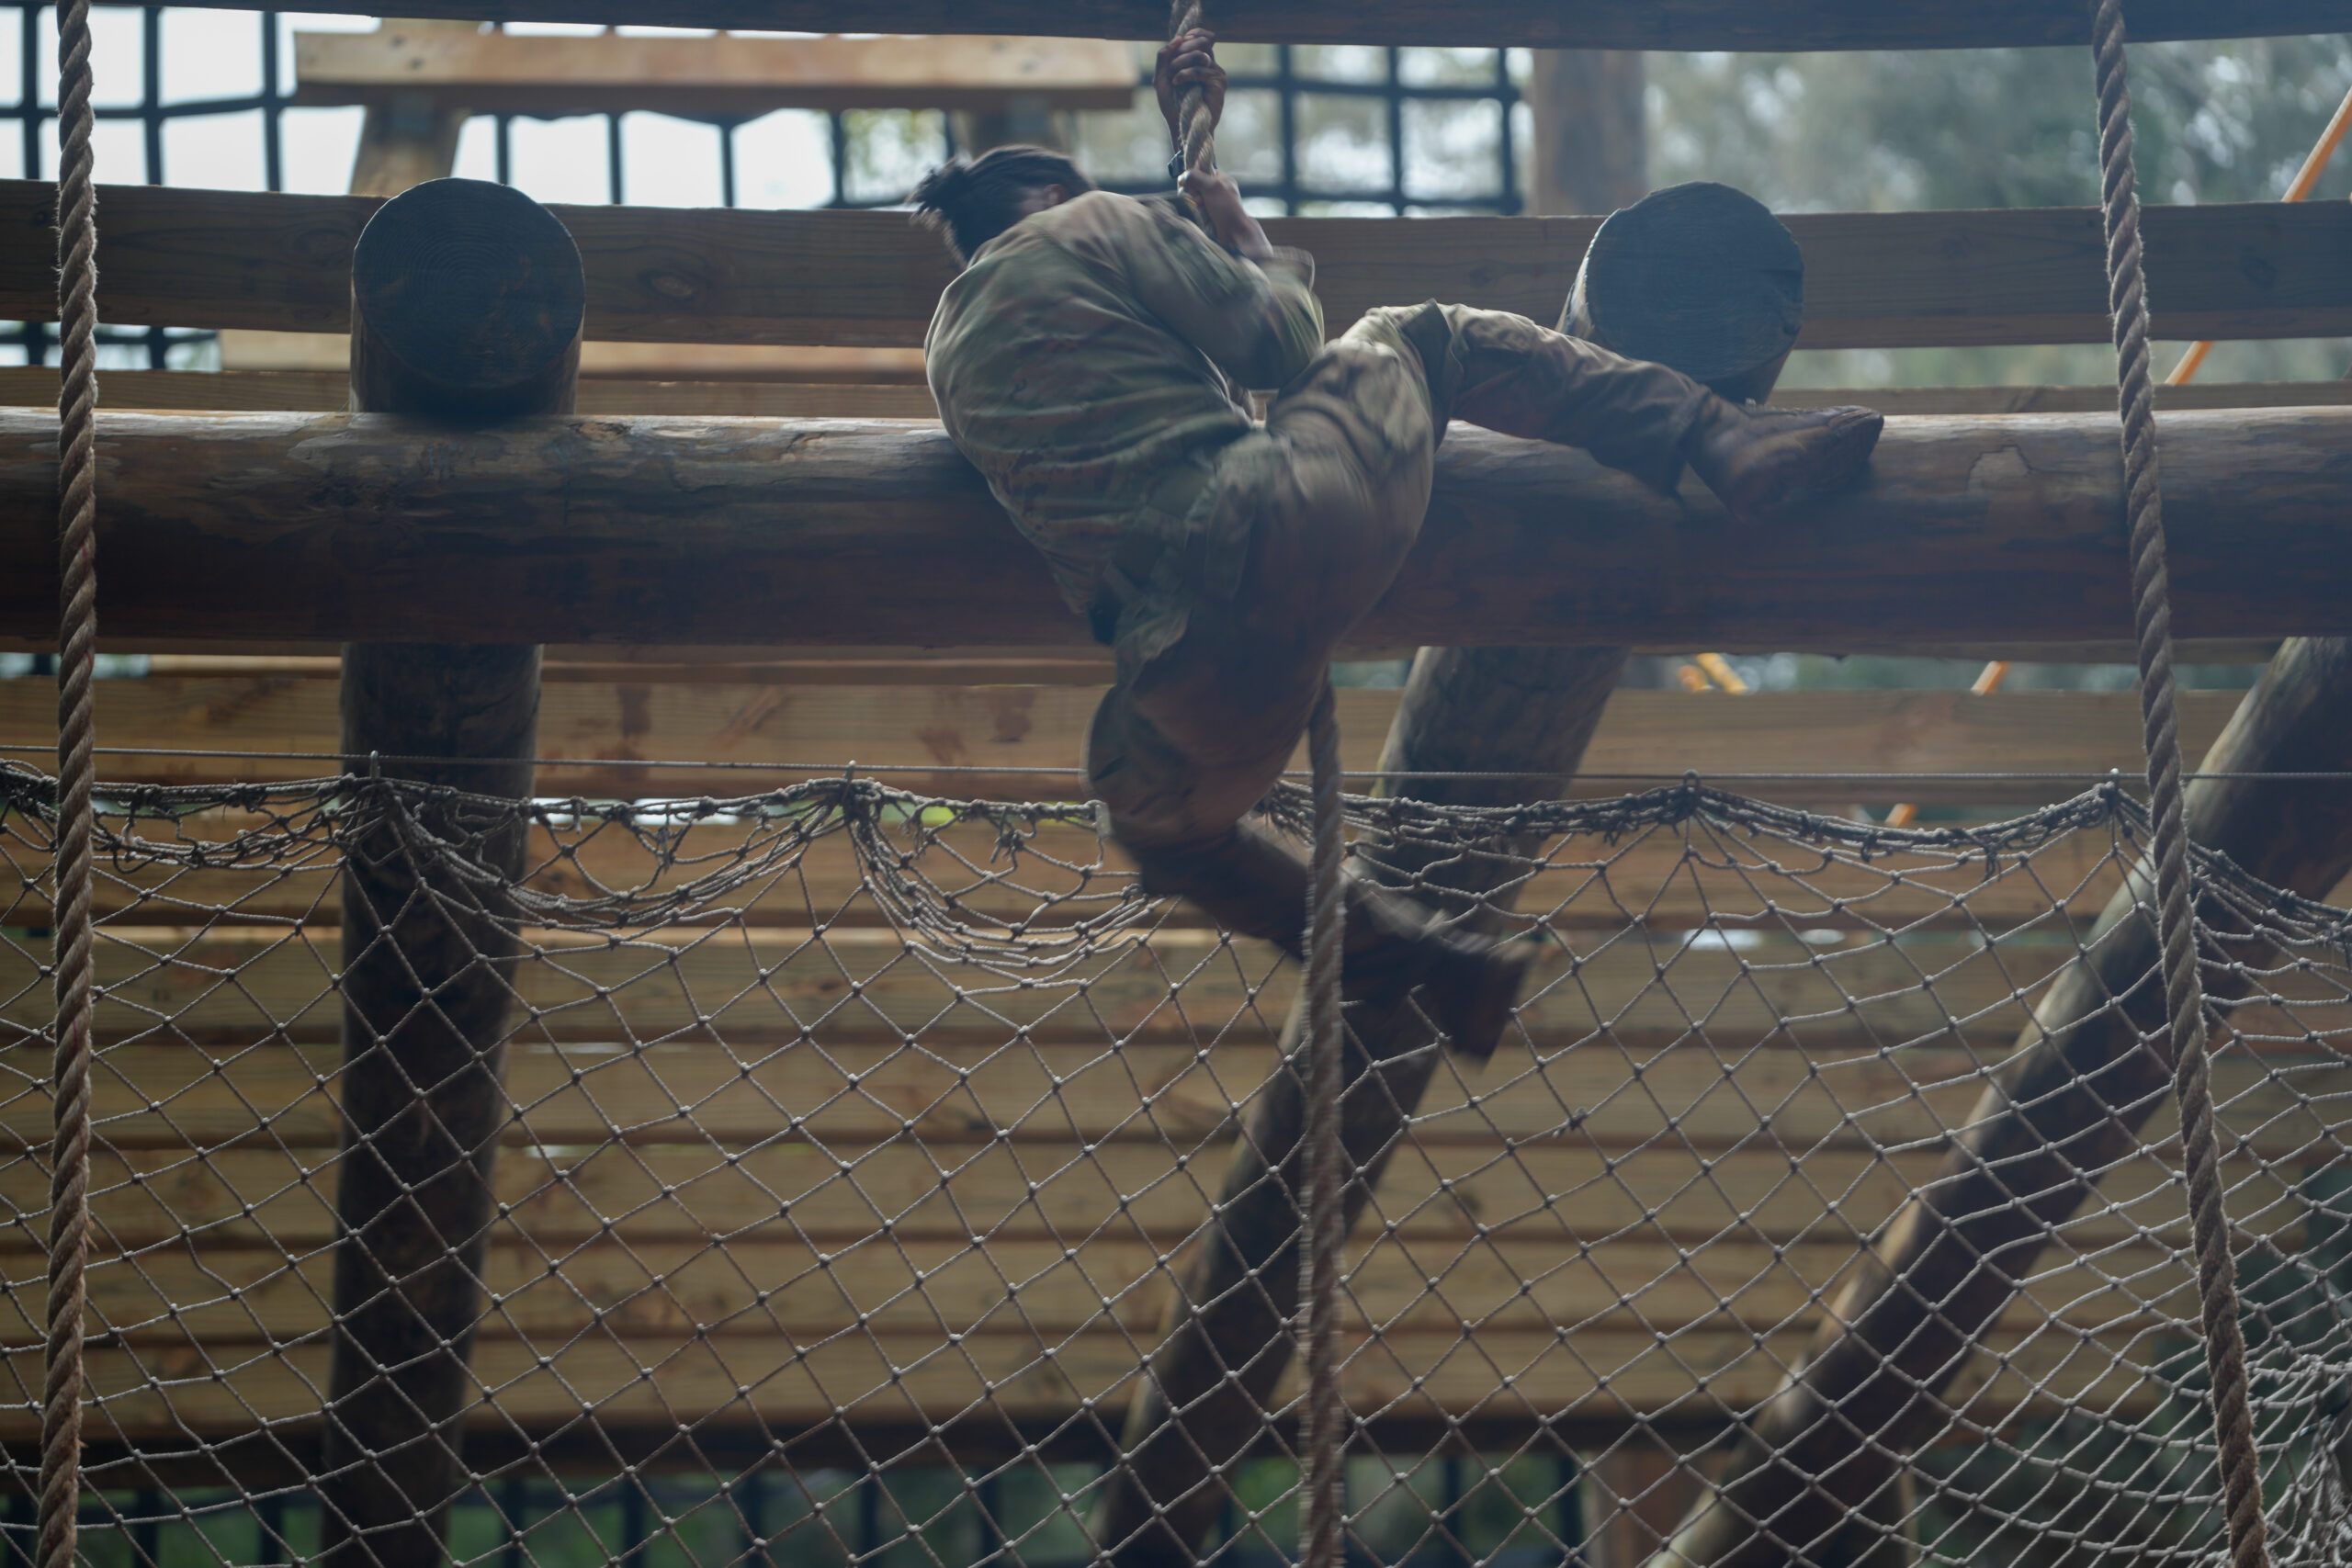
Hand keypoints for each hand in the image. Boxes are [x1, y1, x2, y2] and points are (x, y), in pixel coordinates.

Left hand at [1156, 28, 1225, 147]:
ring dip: (1180, 62)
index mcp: (1199, 60)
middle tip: (1170, 67)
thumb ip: (1164, 56)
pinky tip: (1177, 82)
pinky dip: (1185, 74)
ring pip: (1199, 55)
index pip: (1201, 36)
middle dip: (1180, 51)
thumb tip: (1178, 38)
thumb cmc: (1172, 104)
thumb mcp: (1162, 77)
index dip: (1189, 35)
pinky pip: (1200, 71)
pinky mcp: (1218, 83)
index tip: (1177, 46)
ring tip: (1172, 76)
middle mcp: (1210, 64)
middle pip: (1201, 41)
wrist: (1181, 127)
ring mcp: (1216, 73)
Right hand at [1178, 168, 1272, 261]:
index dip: (1194, 175)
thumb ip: (1197, 177)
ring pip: (1195, 196)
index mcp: (1221, 179)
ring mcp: (1212, 201)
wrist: (1234, 231)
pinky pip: (1197, 208)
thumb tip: (1183, 175)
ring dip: (1195, 201)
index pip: (1202, 170)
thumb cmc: (1228, 208)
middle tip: (1199, 197)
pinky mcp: (1209, 212)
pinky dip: (1197, 210)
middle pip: (1196, 184)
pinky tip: (1201, 213)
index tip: (1190, 182)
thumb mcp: (1212, 187)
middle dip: (1194, 190)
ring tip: (1201, 206)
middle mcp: (1217, 189)